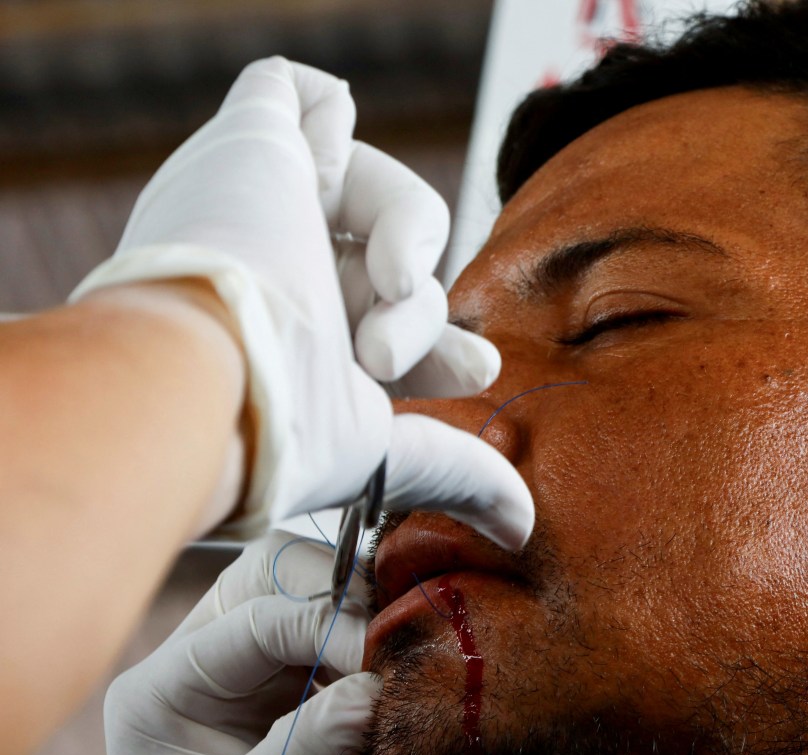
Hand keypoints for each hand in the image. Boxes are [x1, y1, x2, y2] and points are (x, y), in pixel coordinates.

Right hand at [70, 58, 533, 549]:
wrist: (201, 381)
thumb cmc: (284, 433)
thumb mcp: (388, 457)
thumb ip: (460, 474)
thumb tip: (523, 528)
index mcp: (295, 348)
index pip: (382, 323)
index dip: (437, 339)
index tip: (478, 369)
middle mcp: (272, 276)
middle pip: (384, 258)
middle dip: (425, 304)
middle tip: (401, 352)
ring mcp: (257, 208)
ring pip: (366, 183)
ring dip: (409, 232)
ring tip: (392, 290)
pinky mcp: (245, 149)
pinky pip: (291, 92)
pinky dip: (331, 117)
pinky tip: (334, 180)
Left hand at [74, 532, 376, 754]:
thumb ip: (312, 746)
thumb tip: (379, 685)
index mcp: (165, 689)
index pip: (254, 619)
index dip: (324, 625)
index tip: (381, 661)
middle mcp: (206, 679)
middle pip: (276, 588)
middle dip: (340, 602)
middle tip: (398, 639)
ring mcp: (254, 700)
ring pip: (315, 622)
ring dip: (362, 635)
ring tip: (406, 666)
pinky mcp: (298, 727)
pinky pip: (341, 671)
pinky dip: (373, 674)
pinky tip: (399, 694)